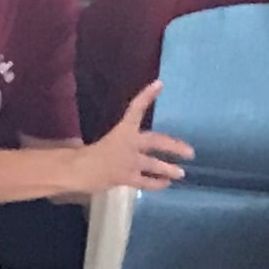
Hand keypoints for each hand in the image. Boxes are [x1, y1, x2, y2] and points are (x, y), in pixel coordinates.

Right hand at [81, 84, 191, 198]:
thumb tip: (131, 149)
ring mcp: (130, 162)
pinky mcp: (128, 178)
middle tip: (190, 152)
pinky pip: (146, 182)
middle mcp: (129, 143)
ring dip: (169, 169)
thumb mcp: (106, 143)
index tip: (159, 84)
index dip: (147, 96)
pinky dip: (157, 183)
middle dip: (174, 146)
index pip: (135, 109)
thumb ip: (119, 144)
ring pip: (155, 165)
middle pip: (156, 142)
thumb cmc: (84, 156)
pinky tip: (166, 183)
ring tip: (181, 173)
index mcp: (122, 131)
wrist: (78, 170)